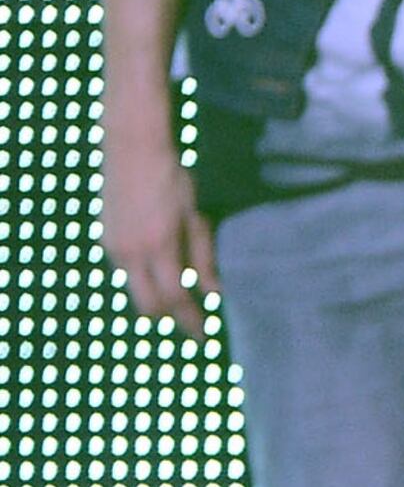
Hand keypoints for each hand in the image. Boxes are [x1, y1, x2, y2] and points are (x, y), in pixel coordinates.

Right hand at [103, 128, 220, 336]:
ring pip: (134, 290)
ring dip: (155, 299)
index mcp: (159, 246)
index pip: (176, 297)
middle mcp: (131, 251)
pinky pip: (125, 273)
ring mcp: (114, 246)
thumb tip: (214, 294)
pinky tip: (159, 274)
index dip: (191, 321)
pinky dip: (143, 280)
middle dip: (170, 319)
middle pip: (148, 305)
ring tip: (179, 301)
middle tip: (192, 325)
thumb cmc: (172, 180)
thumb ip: (203, 258)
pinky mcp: (105, 239)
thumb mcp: (196, 217)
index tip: (205, 337)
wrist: (132, 149)